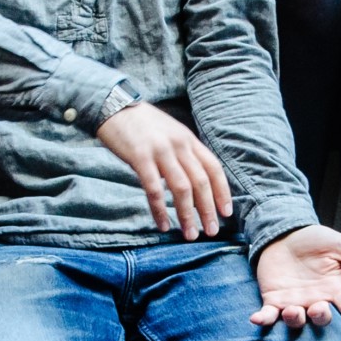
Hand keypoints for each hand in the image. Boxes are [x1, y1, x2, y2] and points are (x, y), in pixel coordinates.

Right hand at [97, 101, 233, 238]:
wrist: (113, 105)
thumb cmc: (141, 124)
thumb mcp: (170, 133)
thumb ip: (183, 153)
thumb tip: (194, 181)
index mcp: (188, 140)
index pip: (213, 168)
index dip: (222, 191)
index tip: (226, 213)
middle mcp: (179, 145)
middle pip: (201, 182)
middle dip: (208, 210)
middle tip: (212, 231)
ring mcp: (160, 151)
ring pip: (182, 188)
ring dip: (188, 215)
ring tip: (190, 234)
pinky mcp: (140, 158)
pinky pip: (154, 190)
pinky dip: (160, 210)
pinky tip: (163, 225)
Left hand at [252, 224, 340, 329]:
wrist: (284, 235)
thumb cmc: (313, 241)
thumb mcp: (337, 245)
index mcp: (333, 289)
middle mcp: (315, 300)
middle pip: (321, 318)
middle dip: (321, 317)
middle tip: (319, 309)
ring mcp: (294, 303)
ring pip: (296, 320)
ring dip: (295, 319)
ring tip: (293, 311)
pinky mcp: (273, 301)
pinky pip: (269, 316)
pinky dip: (263, 320)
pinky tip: (257, 319)